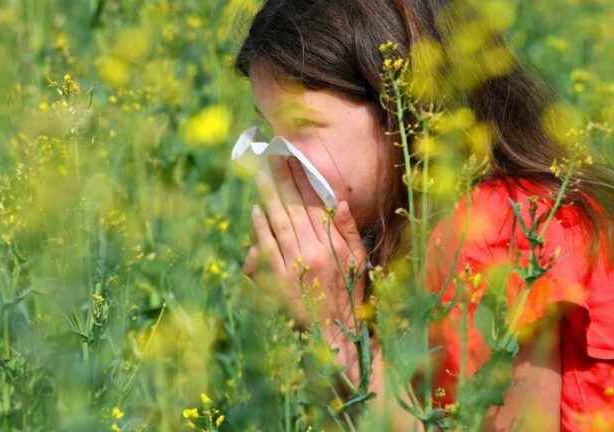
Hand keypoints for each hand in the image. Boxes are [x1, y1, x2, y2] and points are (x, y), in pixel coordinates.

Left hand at [242, 155, 369, 336]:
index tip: (294, 158)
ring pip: (278, 222)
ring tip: (260, 174)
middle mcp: (313, 251)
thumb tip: (339, 201)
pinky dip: (260, 227)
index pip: (315, 204)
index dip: (303, 179)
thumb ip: (348, 231)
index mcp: (333, 245)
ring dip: (268, 196)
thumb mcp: (358, 262)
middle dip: (282, 179)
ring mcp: (293, 265)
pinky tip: (255, 210)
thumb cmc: (349, 295)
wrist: (334, 333)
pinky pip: (266, 247)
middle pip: (294, 207)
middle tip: (271, 156)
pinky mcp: (277, 279)